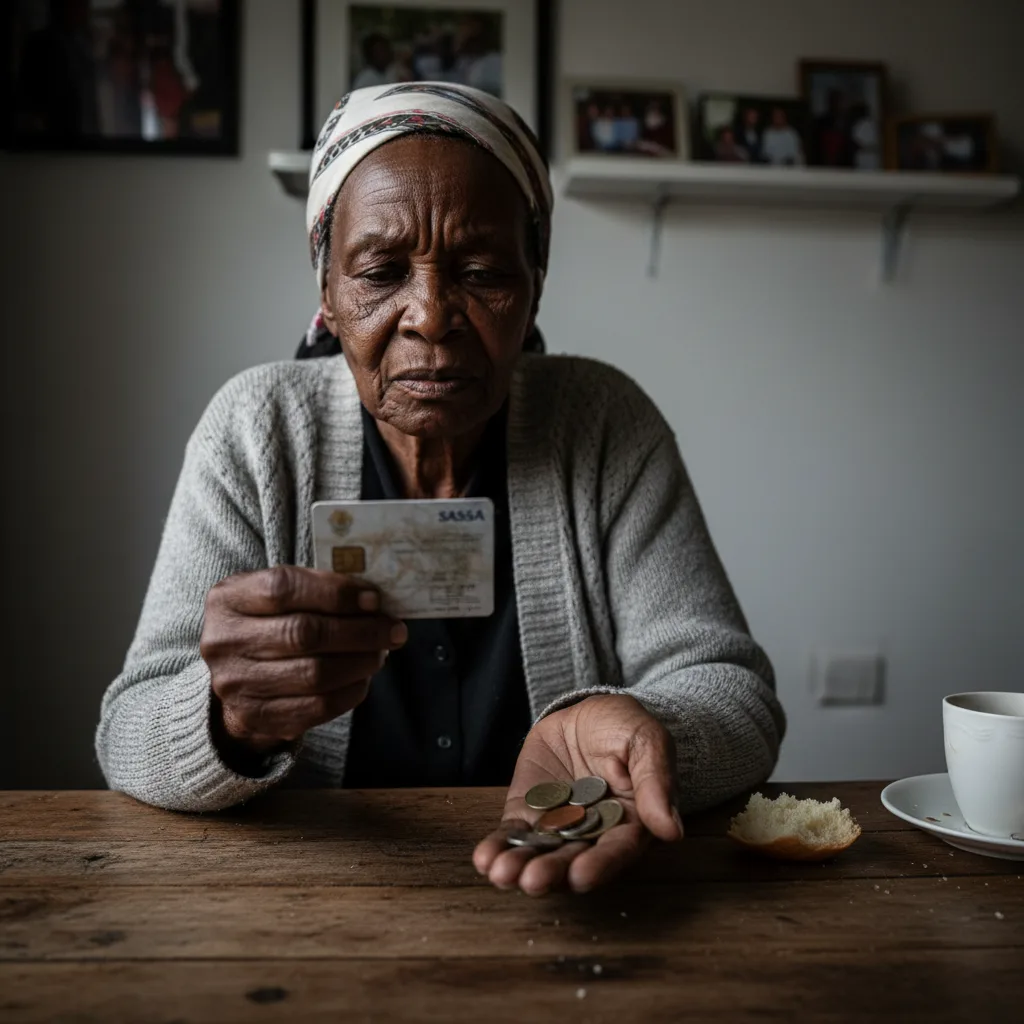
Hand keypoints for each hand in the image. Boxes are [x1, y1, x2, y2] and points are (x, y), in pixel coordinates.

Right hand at [200, 566, 406, 758]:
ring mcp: (236, 684)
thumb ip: (315, 588)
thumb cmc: (268, 622)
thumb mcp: (274, 594)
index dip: (335, 593)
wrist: (235, 674)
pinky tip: (363, 677)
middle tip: (393, 629)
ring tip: (381, 652)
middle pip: (304, 634)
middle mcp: (224, 642)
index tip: (374, 599)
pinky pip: (317, 707)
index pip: (284, 588)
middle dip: (359, 631)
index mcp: (227, 599)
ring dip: (360, 662)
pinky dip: (351, 691)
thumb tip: (371, 599)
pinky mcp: (256, 718)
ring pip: (314, 674)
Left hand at [473, 694, 682, 894]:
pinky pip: (513, 833)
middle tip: (532, 881)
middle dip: (552, 872)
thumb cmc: (627, 728)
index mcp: (631, 823)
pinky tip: (485, 858)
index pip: (617, 850)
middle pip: (573, 859)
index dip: (600, 865)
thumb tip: (671, 830)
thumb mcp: (647, 741)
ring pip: (540, 852)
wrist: (590, 712)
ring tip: (502, 873)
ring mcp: (558, 825)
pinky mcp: (528, 812)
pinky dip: (499, 847)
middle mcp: (593, 834)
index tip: (581, 877)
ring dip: (520, 866)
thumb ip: (656, 782)